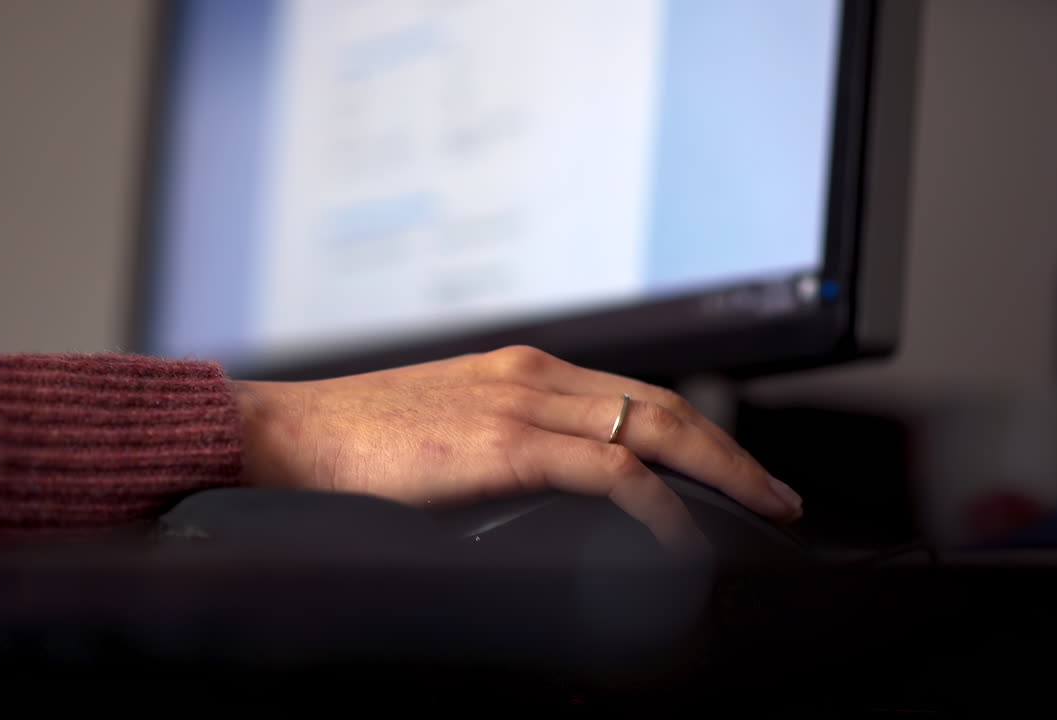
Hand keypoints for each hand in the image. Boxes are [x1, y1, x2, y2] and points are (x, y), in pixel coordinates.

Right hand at [233, 345, 801, 552]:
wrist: (280, 437)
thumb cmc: (349, 447)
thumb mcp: (442, 435)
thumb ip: (500, 453)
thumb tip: (545, 503)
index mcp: (520, 371)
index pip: (634, 393)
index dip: (696, 429)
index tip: (732, 469)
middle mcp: (532, 374)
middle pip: (663, 405)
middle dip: (731, 451)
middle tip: (776, 496)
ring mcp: (519, 403)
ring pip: (653, 428)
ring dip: (721, 470)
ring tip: (762, 512)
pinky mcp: (501, 442)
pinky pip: (609, 472)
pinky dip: (659, 504)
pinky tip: (683, 540)